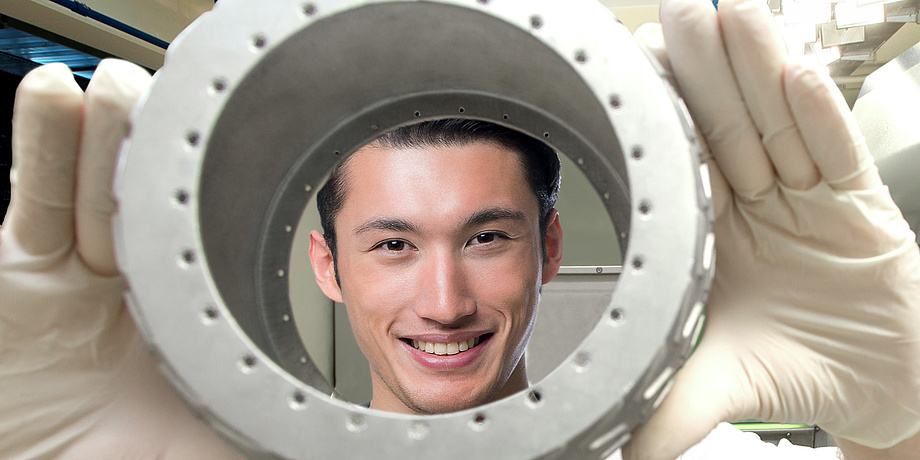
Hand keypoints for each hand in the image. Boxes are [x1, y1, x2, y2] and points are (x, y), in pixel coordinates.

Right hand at [0, 60, 238, 457]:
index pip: (207, 236)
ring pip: (93, 186)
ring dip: (108, 132)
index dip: (225, 192)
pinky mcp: (17, 270)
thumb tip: (334, 431)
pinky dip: (37, 146)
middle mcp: (126, 275)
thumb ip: (269, 421)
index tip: (259, 149)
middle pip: (151, 197)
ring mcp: (68, 268)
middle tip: (189, 104)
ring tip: (128, 89)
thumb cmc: (129, 453)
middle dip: (164, 149)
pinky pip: (33, 204)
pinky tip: (54, 99)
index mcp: (182, 305)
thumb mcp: (213, 437)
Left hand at [625, 0, 919, 458]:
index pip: (684, 165)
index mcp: (716, 234)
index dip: (662, 116)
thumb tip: (603, 447)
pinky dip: (821, 117)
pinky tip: (797, 72)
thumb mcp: (715, 384)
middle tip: (675, 13)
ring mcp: (812, 203)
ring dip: (757, 72)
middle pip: (727, 128)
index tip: (635, 67)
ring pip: (780, 128)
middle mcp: (761, 207)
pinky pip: (838, 158)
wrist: (878, 389)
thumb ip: (659, 408)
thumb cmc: (796, 372)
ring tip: (731, 15)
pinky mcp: (861, 213)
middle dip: (703, 69)